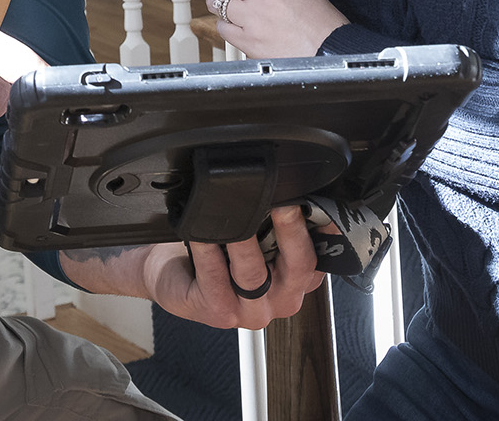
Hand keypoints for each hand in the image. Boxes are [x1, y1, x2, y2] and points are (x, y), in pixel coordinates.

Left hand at [61, 206, 324, 329]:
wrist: (175, 275)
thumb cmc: (222, 252)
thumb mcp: (258, 235)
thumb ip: (279, 221)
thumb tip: (293, 185)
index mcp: (299, 281)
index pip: (322, 255)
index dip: (323, 228)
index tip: (313, 199)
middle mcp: (282, 299)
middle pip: (298, 267)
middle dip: (291, 229)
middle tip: (282, 201)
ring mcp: (251, 311)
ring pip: (253, 274)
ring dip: (244, 239)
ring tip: (236, 212)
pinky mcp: (218, 312)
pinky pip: (214, 277)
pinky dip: (208, 249)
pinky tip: (200, 231)